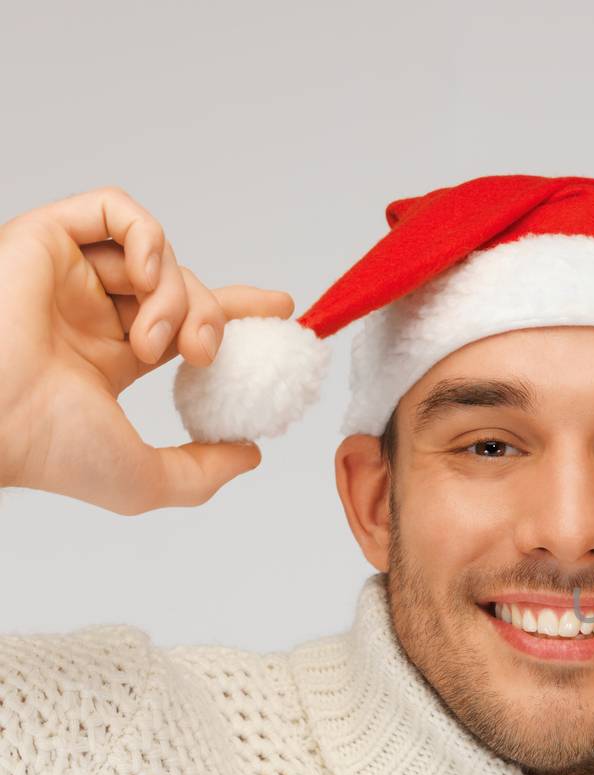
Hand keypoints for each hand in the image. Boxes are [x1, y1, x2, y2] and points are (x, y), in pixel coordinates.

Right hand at [0, 188, 292, 513]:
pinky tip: (147, 277)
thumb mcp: (147, 479)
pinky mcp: (45, 239)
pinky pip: (115, 211)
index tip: (283, 308)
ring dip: (176, 295)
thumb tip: (249, 453)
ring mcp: (67, 275)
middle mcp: (87, 312)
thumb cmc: (50, 452)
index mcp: (108, 358)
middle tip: (202, 354)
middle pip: (182, 288)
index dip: (237, 308)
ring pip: (157, 257)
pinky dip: (148, 237)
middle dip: (210, 317)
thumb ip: (204, 470)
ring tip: (151, 339)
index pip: (185, 320)